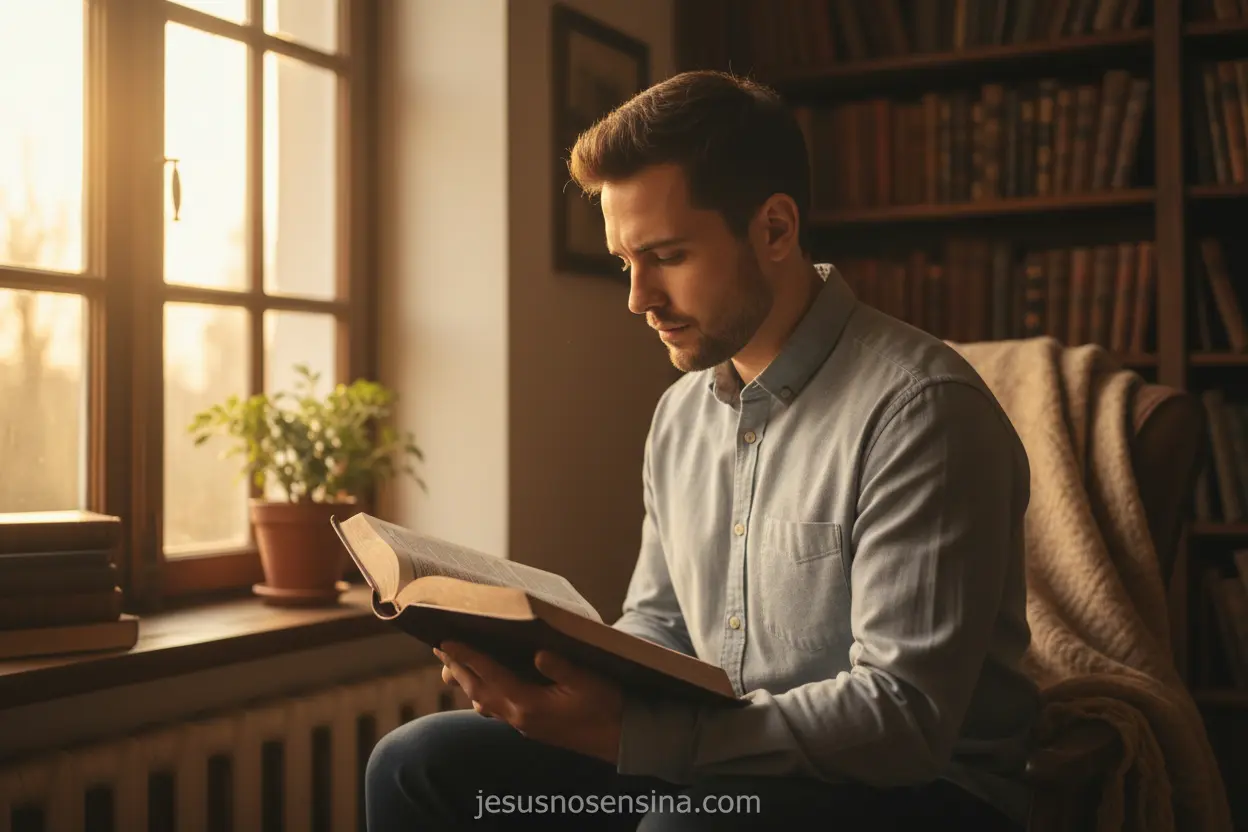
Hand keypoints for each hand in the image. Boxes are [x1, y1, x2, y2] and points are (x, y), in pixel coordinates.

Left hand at [434, 641, 622, 764]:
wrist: (618, 738)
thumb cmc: (607, 706)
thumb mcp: (589, 682)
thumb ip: (562, 667)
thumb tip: (538, 653)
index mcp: (530, 704)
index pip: (491, 676)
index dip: (467, 656)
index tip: (446, 640)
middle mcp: (520, 716)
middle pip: (478, 690)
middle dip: (457, 668)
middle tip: (438, 646)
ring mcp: (523, 723)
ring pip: (483, 702)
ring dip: (466, 682)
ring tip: (451, 664)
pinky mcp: (530, 725)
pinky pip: (496, 709)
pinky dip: (482, 693)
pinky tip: (482, 686)